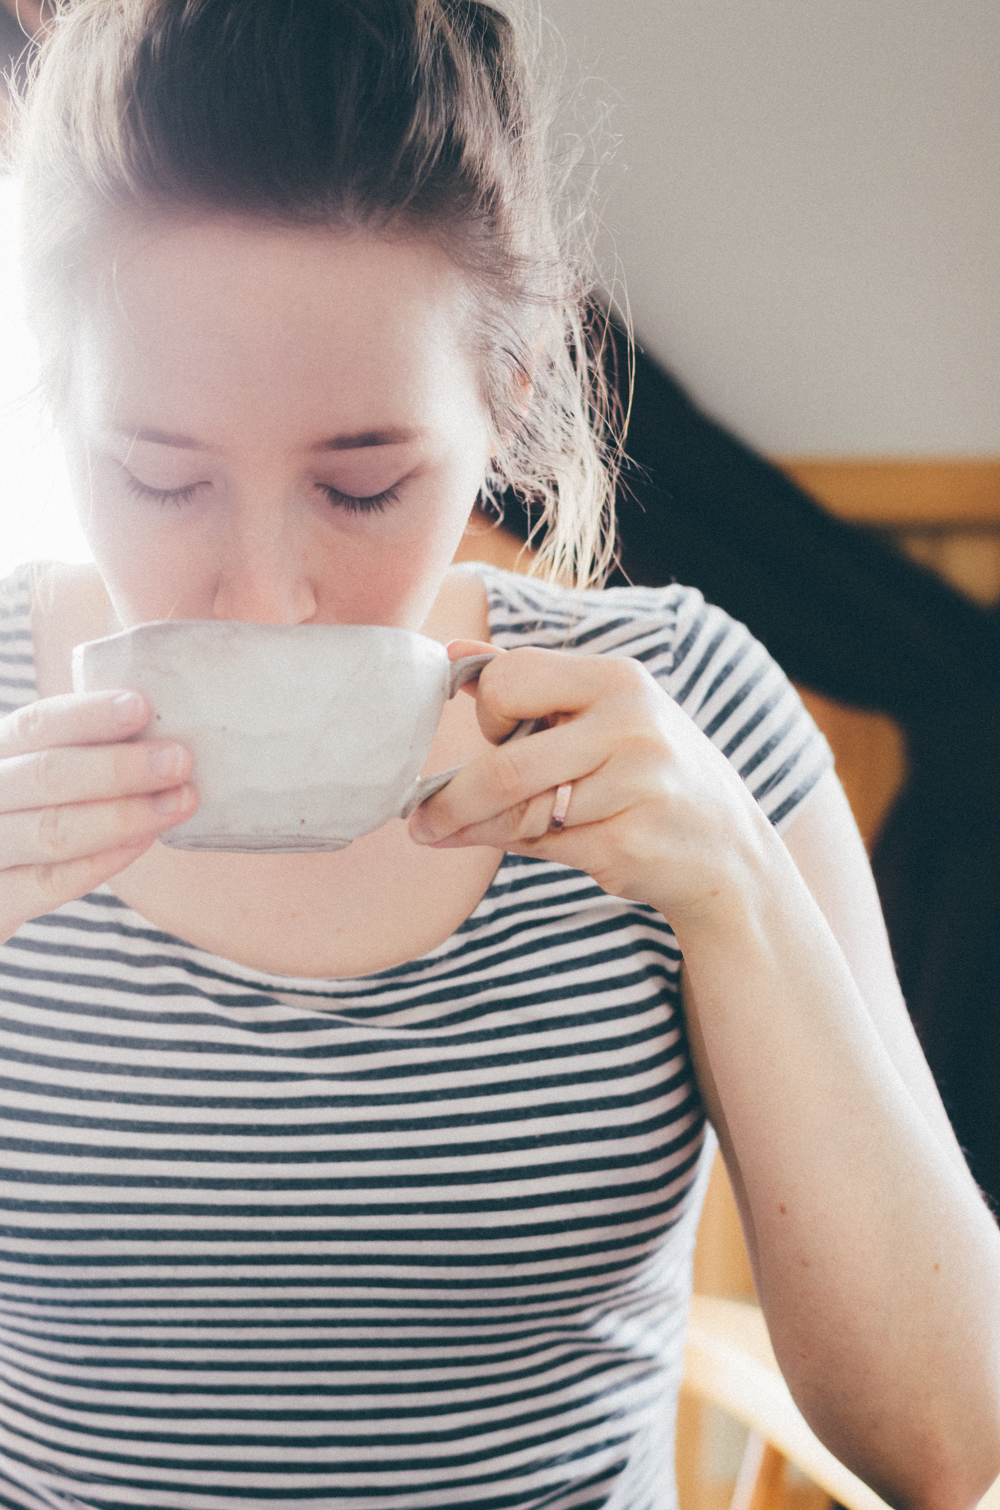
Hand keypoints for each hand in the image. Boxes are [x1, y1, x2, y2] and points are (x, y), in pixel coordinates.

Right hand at [0, 691, 196, 943]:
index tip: (141, 707)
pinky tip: (143, 842)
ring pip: (53, 831)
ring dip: (124, 815)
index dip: (88, 716)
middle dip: (118, 767)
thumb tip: (158, 726)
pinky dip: (100, 861)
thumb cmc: (27, 821)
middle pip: (47, 776)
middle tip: (179, 760)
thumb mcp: (38, 778)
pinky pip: (48, 883)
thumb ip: (83, 752)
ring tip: (181, 801)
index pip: (36, 725)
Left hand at [408, 641, 776, 922]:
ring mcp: (635, 786)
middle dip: (453, 797)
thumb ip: (531, 683)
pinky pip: (545, 848)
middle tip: (419, 820)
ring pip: (520, 814)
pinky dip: (519, 849)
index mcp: (617, 679)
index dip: (489, 711)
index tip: (496, 735)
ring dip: (477, 829)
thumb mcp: (606, 711)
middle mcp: (631, 725)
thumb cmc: (649, 772)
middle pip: (505, 763)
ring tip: (448, 834)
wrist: (727, 850)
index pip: (511, 680)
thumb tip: (453, 655)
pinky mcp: (629, 842)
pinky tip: (517, 846)